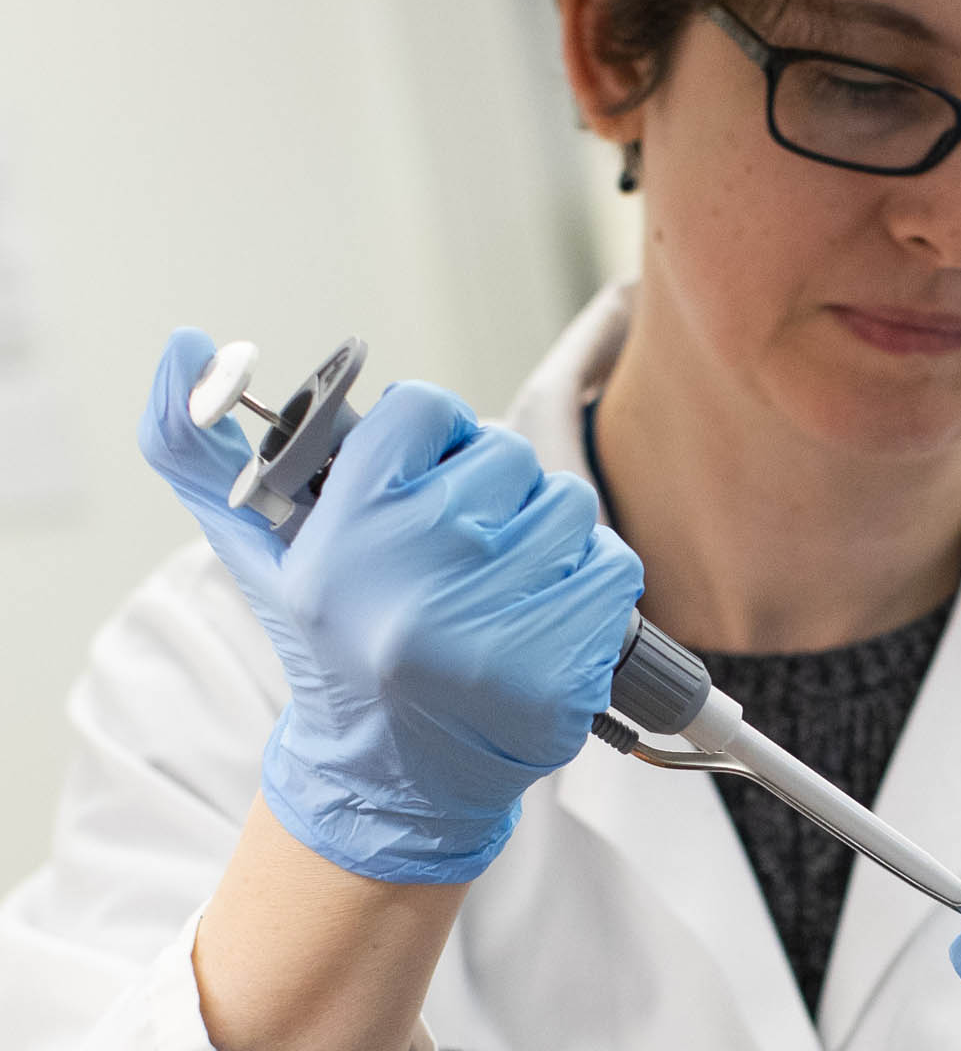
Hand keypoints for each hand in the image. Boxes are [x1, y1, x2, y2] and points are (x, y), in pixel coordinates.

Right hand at [139, 329, 642, 882]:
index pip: (425, 408)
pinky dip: (589, 583)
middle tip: (464, 541)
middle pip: (507, 455)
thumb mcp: (255, 551)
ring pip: (567, 506)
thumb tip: (184, 346)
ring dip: (545, 535)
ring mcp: (496, 624)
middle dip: (492, 491)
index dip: (434, 431)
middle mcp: (419, 573)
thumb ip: (200, 448)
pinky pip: (613, 566)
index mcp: (346, 532)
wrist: (391, 776)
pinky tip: (543, 614)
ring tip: (501, 581)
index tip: (428, 466)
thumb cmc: (333, 644)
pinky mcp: (562, 668)